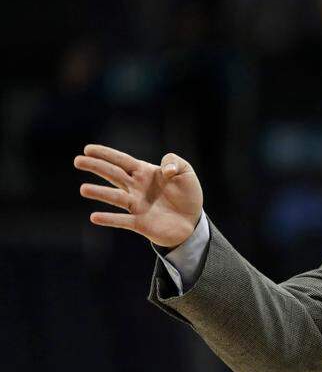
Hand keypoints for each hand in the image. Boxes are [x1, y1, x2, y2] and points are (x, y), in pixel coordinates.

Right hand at [74, 144, 203, 247]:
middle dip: (96, 167)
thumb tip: (166, 169)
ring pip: (115, 197)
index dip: (106, 154)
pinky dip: (109, 219)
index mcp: (144, 173)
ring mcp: (136, 205)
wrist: (192, 221)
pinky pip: (122, 220)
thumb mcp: (186, 172)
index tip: (88, 149)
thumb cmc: (187, 194)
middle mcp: (136, 188)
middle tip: (78, 161)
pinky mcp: (139, 223)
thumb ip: (175, 163)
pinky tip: (95, 217)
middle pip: (113, 174)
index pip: (122, 160)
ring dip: (100, 193)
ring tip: (83, 189)